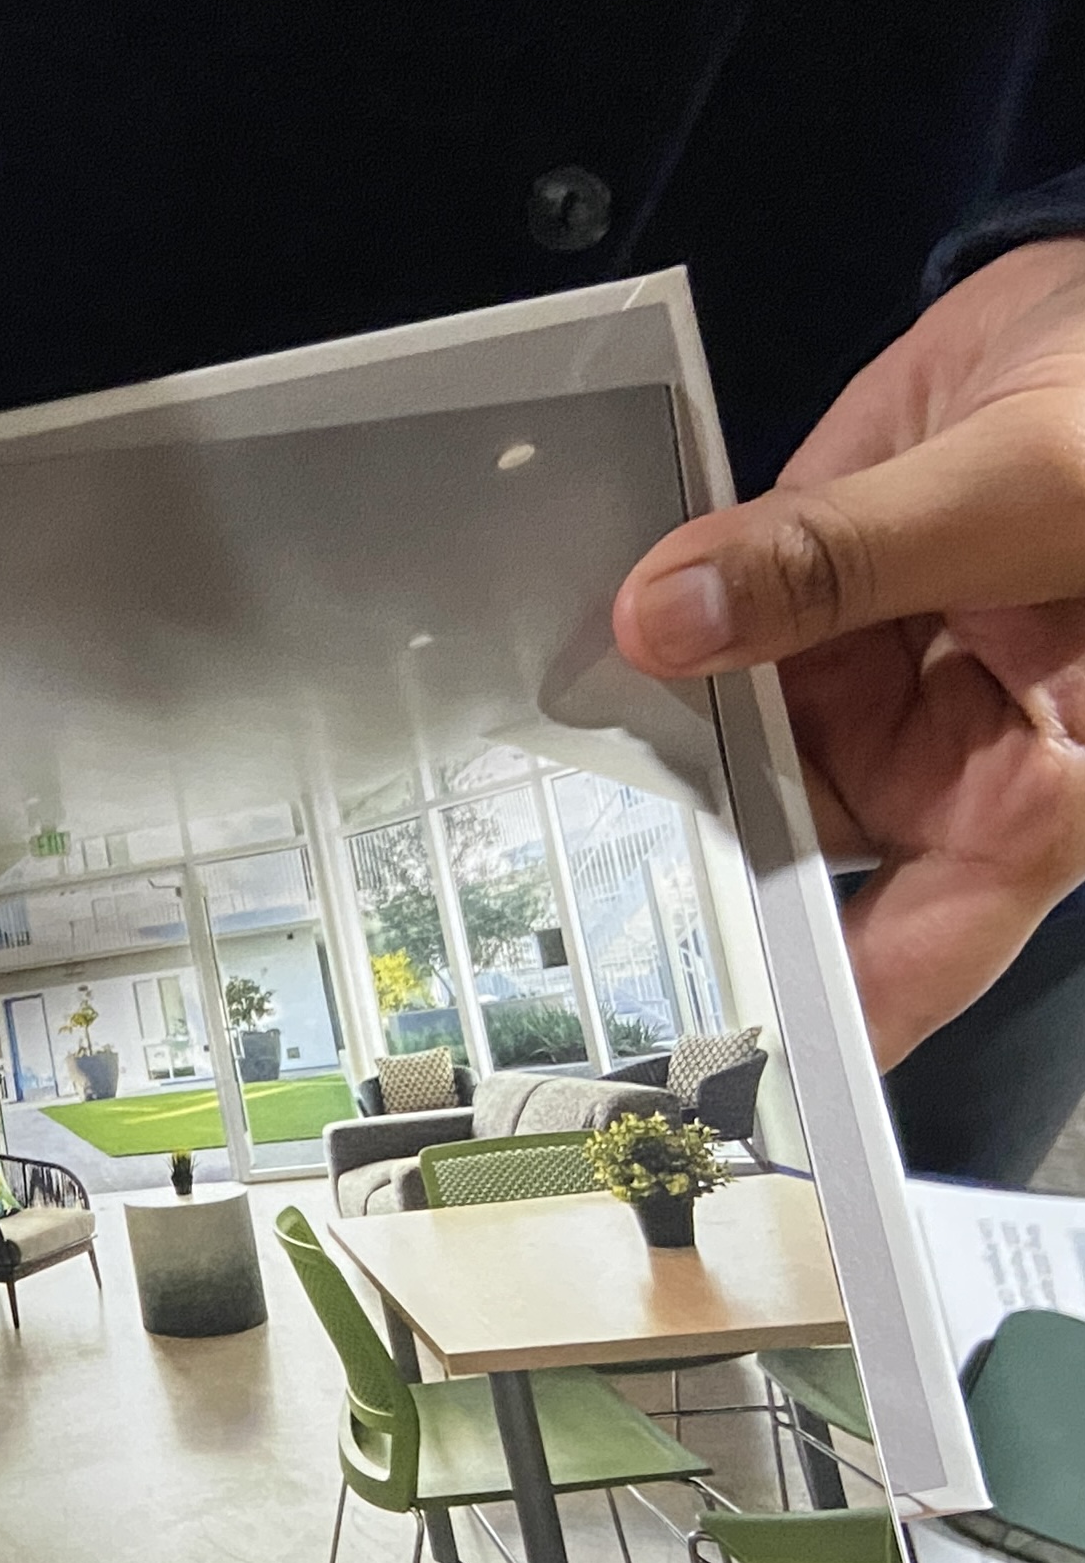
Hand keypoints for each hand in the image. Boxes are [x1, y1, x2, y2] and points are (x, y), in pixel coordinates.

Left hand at [613, 236, 1084, 1069]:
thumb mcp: (1025, 489)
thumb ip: (844, 555)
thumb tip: (673, 615)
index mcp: (1041, 793)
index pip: (915, 963)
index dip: (809, 1029)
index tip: (696, 1074)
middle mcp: (947, 767)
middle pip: (788, 872)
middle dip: (679, 890)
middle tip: (550, 943)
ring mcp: (869, 696)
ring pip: (727, 766)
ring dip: (645, 764)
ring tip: (529, 792)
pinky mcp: (808, 618)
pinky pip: (709, 656)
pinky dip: (648, 655)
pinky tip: (572, 664)